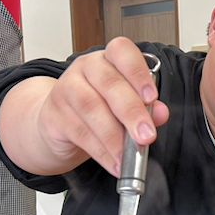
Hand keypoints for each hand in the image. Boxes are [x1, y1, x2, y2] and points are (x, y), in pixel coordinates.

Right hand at [36, 37, 169, 175]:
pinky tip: (114, 163)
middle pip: (109, 84)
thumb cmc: (102, 108)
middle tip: (147, 136)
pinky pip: (80, 133)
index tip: (152, 97)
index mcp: (109, 59)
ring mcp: (66, 88)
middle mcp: (86, 68)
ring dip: (114, 137)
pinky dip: (101, 152)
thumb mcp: (128, 104)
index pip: (122, 51)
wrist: (60, 124)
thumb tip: (160, 112)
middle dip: (131, 112)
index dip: (138, 73)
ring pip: (92, 109)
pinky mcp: (53, 115)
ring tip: (129, 157)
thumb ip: (147, 106)